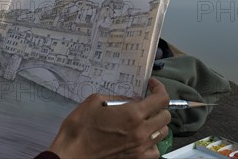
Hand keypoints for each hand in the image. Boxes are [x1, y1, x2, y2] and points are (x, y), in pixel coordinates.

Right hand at [48, 78, 170, 158]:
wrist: (71, 154)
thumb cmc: (79, 128)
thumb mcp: (95, 101)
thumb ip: (117, 98)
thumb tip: (129, 100)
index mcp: (132, 114)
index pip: (161, 99)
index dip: (160, 89)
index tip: (153, 86)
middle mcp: (141, 132)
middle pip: (166, 116)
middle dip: (158, 106)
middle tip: (147, 102)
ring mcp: (140, 148)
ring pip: (163, 133)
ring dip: (157, 123)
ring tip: (145, 119)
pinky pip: (155, 151)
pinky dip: (152, 142)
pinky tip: (141, 137)